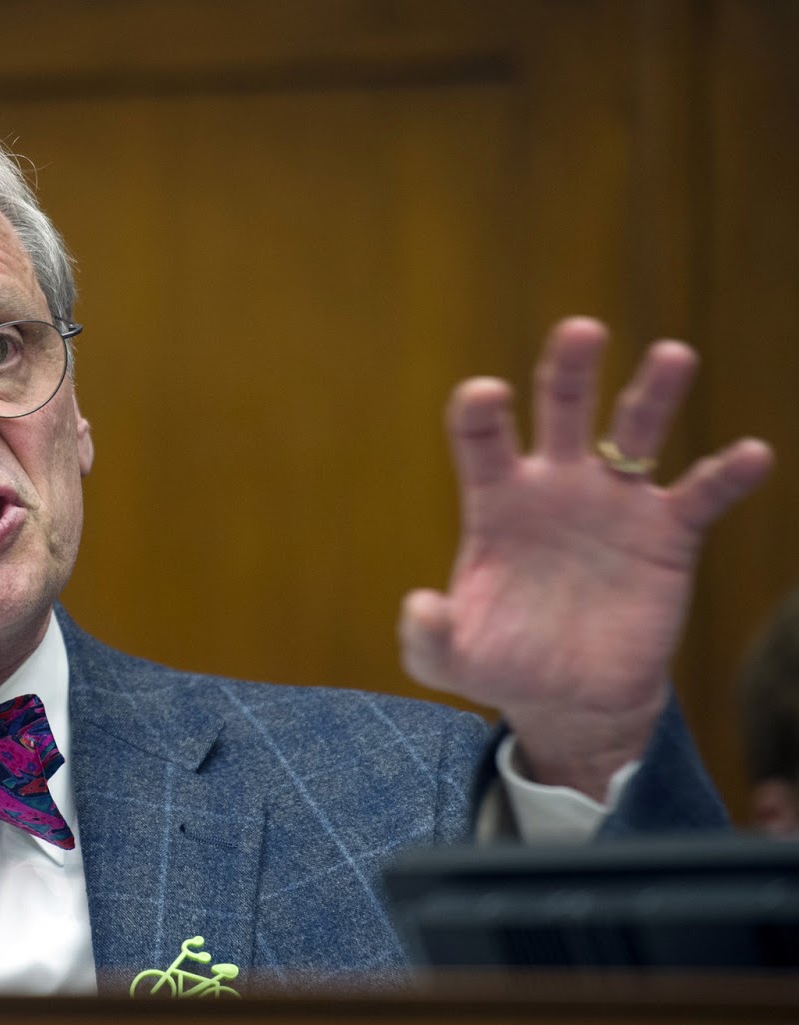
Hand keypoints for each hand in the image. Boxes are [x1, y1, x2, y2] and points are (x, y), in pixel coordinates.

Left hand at [400, 318, 771, 799]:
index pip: (482, 436)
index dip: (481, 410)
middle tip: (581, 330)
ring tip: (672, 355)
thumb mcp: (448, 661)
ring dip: (653, 392)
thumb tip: (420, 606)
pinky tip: (750, 455)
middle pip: (561, 407)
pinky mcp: (666, 534)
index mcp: (497, 500)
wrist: (570, 697)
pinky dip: (726, 474)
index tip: (487, 394)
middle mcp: (556, 485)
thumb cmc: (502, 665)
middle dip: (569, 368)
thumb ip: (427, 636)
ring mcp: (614, 503)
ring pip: (635, 431)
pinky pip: (700, 495)